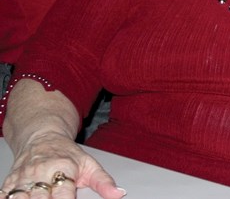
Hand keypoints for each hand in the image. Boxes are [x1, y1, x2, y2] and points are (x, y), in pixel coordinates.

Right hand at [1, 132, 125, 198]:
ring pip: (20, 198)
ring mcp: (23, 178)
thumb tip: (119, 194)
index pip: (63, 195)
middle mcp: (41, 173)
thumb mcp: (89, 164)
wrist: (42, 136)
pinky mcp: (9, 182)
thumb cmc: (67, 153)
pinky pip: (5, 196)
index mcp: (63, 168)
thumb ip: (104, 182)